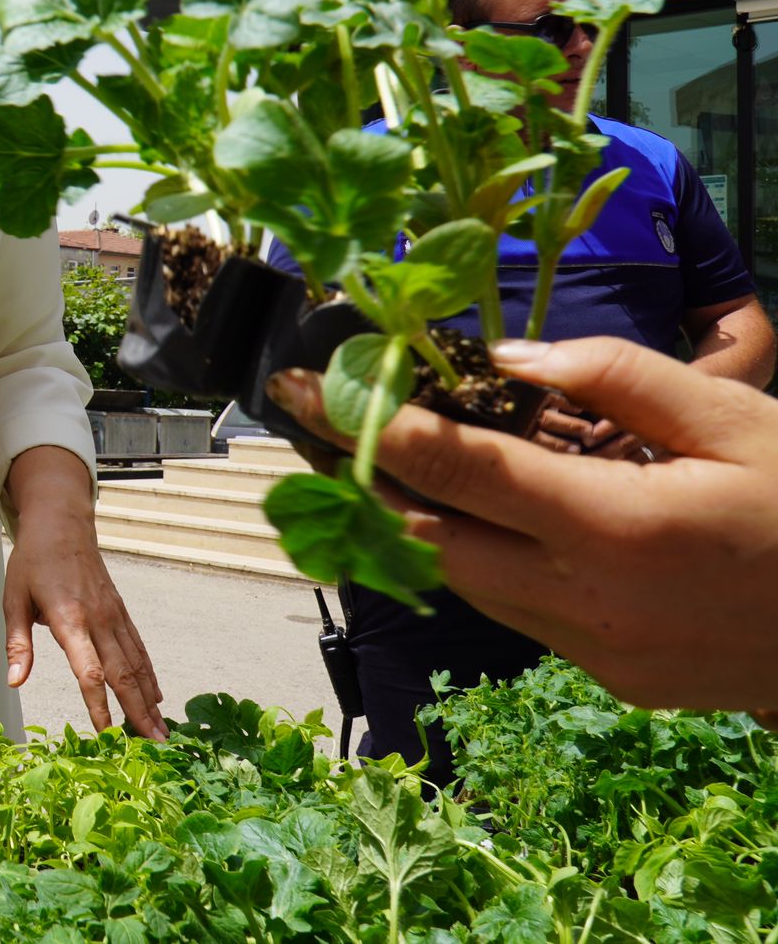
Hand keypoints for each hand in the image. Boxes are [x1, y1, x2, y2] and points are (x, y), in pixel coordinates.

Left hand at [3, 447, 166, 738]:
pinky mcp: (120, 612)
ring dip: (150, 700)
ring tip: (163, 733)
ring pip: (137, 664)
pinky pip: (139, 648)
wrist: (61, 524)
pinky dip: (150, 675)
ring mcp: (114, 616)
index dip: (98, 705)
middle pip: (123, 674)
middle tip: (155, 746)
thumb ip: (17, 643)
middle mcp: (98, 620)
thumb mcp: (13, 599)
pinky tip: (157, 697)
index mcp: (69, 619)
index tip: (107, 734)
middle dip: (139, 712)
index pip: (89, 671)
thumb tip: (15, 681)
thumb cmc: (33, 562)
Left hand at [268, 337, 777, 710]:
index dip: (365, 424)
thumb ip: (617, 378)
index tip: (300, 388)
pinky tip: (470, 516)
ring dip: (410, 523)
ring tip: (371, 459)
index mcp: (615, 527)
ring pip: (460, 581)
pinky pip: (512, 611)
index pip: (454, 469)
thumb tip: (510, 356)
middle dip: (357, 479)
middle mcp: (587, 600)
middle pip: (426, 537)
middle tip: (314, 422)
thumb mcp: (734, 420)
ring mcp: (593, 650)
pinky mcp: (607, 678)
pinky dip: (476, 561)